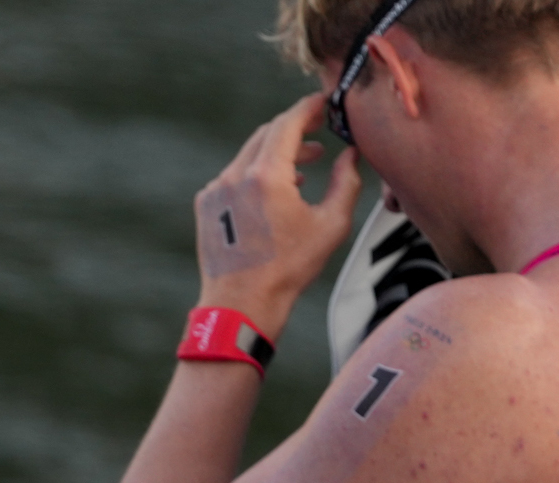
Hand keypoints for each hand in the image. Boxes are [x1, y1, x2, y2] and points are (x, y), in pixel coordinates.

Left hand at [193, 93, 363, 341]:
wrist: (242, 304)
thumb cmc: (289, 269)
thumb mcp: (331, 225)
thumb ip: (346, 182)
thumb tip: (352, 156)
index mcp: (266, 175)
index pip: (288, 122)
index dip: (309, 108)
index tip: (324, 103)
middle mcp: (235, 175)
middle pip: (267, 133)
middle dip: (295, 130)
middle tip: (319, 133)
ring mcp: (215, 189)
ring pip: (249, 155)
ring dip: (277, 154)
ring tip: (305, 170)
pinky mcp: (206, 205)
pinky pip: (234, 176)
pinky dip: (256, 175)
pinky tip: (276, 194)